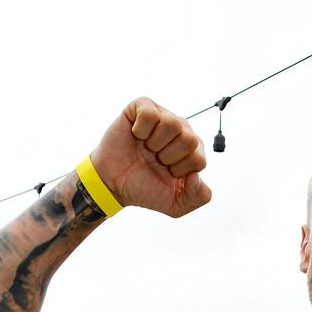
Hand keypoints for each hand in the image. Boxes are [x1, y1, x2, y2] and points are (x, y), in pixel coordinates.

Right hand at [89, 97, 211, 217]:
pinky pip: (150, 113)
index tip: (166, 173)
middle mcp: (182, 130)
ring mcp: (163, 116)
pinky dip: (140, 129)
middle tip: (155, 160)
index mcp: (193, 151)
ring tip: (146, 148)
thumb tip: (197, 176)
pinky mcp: (143, 107)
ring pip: (172, 124)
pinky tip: (136, 136)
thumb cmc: (144, 188)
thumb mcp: (176, 205)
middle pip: (189, 140)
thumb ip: (198, 197)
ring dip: (155, 143)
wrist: (112, 183)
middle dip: (168, 157)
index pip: (198, 159)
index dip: (179, 170)